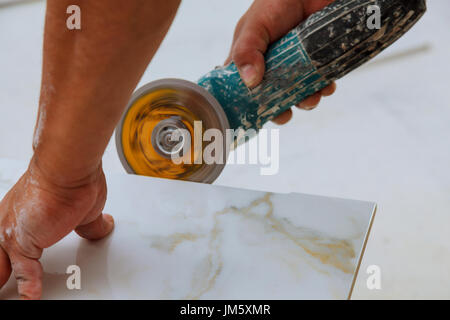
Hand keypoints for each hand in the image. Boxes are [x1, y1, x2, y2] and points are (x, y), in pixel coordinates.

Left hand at [0, 157, 113, 298]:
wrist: (69, 169)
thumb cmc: (72, 180)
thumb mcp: (85, 211)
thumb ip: (90, 225)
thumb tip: (103, 227)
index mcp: (20, 217)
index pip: (8, 249)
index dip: (12, 264)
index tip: (21, 276)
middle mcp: (8, 226)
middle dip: (2, 275)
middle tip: (7, 288)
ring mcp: (12, 234)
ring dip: (7, 282)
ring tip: (19, 298)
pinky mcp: (23, 242)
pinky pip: (23, 273)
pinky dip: (29, 289)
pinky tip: (33, 297)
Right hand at [225, 0, 336, 123]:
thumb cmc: (278, 0)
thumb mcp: (256, 23)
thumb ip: (247, 49)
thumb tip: (250, 82)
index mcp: (250, 57)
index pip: (241, 86)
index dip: (245, 103)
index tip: (252, 116)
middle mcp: (272, 64)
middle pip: (271, 96)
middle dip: (278, 108)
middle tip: (284, 114)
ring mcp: (295, 64)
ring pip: (297, 93)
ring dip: (304, 101)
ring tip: (310, 99)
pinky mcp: (318, 61)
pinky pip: (320, 83)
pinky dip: (323, 88)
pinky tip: (326, 85)